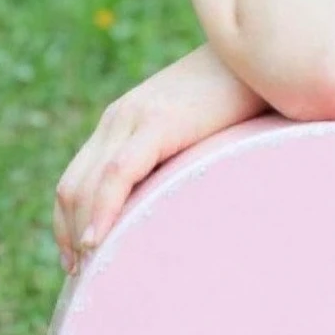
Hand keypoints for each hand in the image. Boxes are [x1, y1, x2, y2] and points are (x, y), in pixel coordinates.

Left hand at [53, 43, 268, 275]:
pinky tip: (100, 240)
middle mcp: (119, 118)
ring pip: (86, 185)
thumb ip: (177, 158)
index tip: (79, 260)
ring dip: (80, 231)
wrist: (266, 56)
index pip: (77, 179)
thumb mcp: (198, 132)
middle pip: (72, 187)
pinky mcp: (158, 122)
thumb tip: (178, 206)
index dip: (69, 223)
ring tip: (90, 271)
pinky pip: (117, 174)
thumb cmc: (242, 99)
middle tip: (81, 278)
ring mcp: (134, 118)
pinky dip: (102, 209)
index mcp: (124, 121)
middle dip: (68, 235)